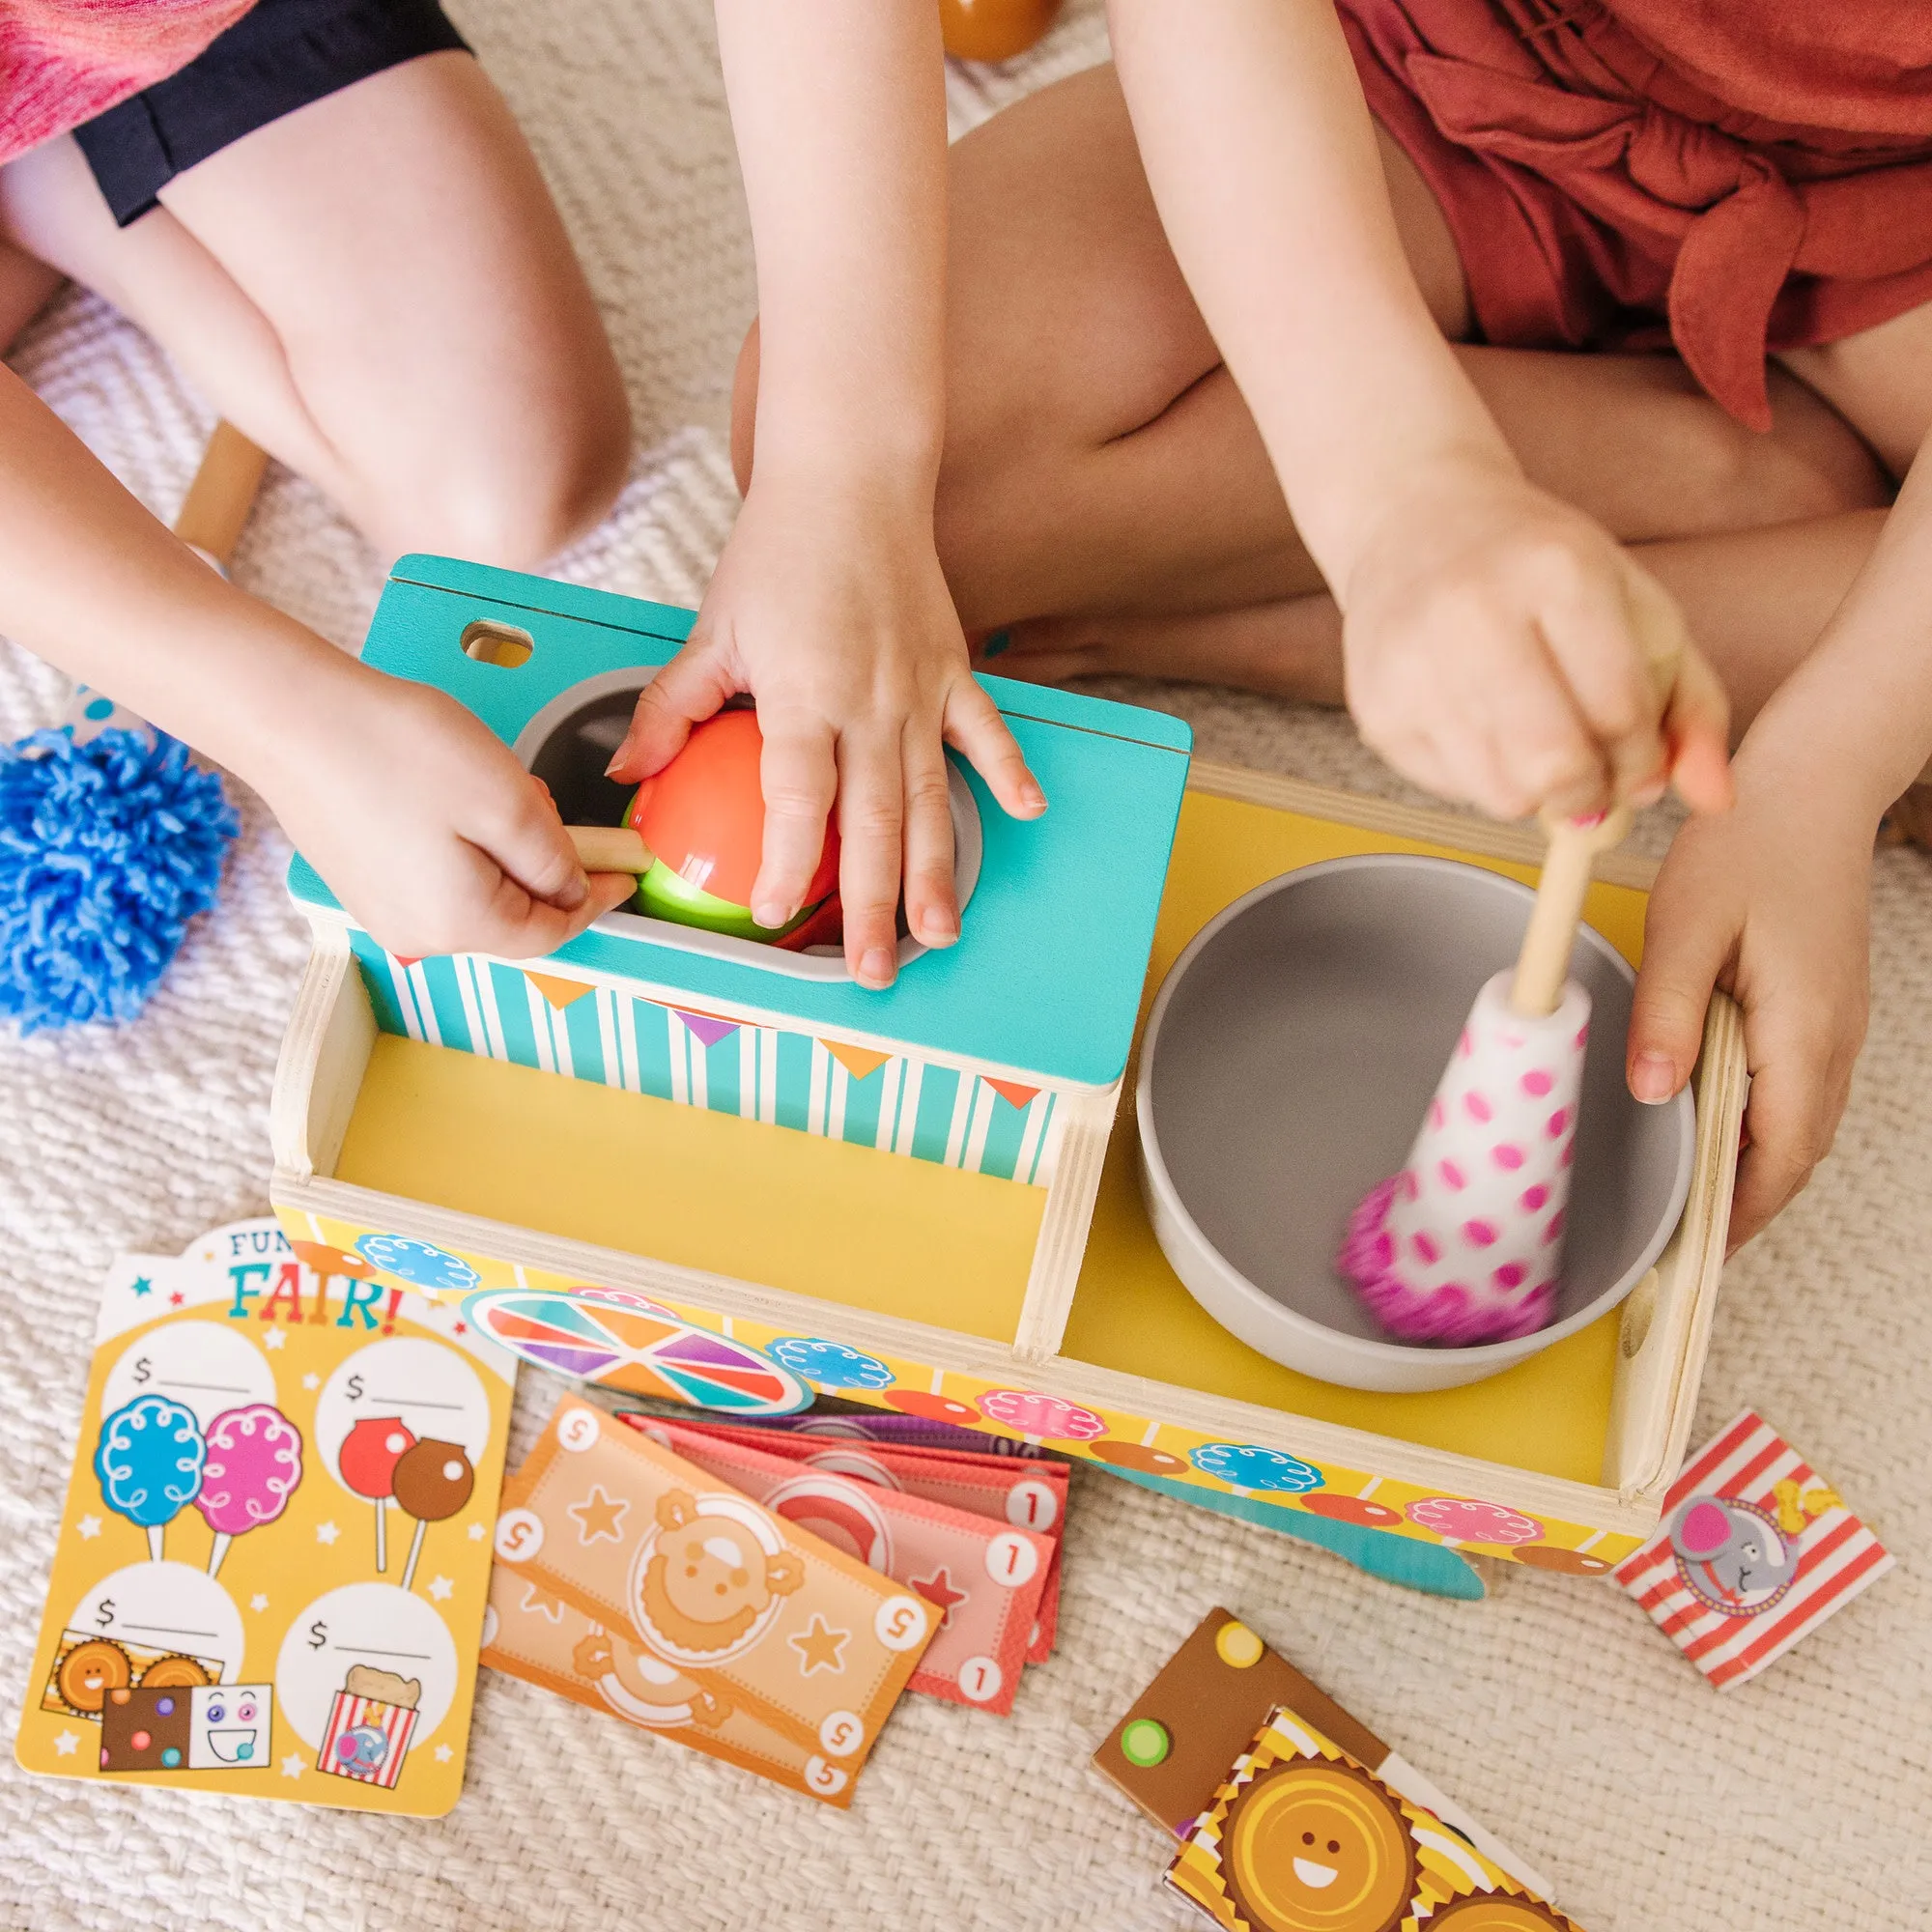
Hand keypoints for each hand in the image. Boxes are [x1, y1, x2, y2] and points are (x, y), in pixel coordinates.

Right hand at [248, 660, 634, 958]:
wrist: (288, 713)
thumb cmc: (395, 749)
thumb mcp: (508, 801)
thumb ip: (552, 859)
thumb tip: (571, 890)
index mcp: (461, 925)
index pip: (551, 932)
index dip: (595, 900)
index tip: (625, 871)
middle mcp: (416, 935)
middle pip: (512, 915)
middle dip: (542, 865)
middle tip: (539, 797)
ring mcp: (380, 910)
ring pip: (473, 892)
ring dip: (500, 849)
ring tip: (489, 783)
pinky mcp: (359, 879)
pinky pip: (433, 874)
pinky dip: (460, 844)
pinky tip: (448, 791)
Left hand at [607, 471, 1045, 987]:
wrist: (850, 478)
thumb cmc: (777, 551)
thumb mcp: (712, 631)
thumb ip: (673, 709)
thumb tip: (627, 771)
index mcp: (803, 695)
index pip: (799, 799)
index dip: (789, 863)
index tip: (776, 913)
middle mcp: (869, 702)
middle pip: (874, 823)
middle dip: (871, 905)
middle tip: (874, 971)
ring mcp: (920, 690)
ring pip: (931, 798)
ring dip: (935, 871)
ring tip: (940, 933)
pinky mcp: (953, 669)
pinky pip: (985, 731)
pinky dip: (1007, 771)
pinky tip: (1024, 816)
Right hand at [1338, 458, 1733, 821]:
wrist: (1412, 521)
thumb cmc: (1536, 567)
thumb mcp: (1633, 606)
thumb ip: (1692, 704)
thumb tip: (1716, 800)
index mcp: (1557, 571)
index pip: (1619, 709)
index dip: (1642, 759)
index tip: (1640, 764)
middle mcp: (1474, 613)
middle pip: (1554, 764)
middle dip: (1590, 795)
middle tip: (1593, 784)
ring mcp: (1414, 664)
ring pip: (1501, 792)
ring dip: (1536, 794)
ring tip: (1538, 752)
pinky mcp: (1375, 708)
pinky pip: (1452, 788)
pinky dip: (1482, 778)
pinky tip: (1483, 730)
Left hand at [1627, 766, 1873, 1249]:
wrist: (1808, 789)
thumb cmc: (1749, 847)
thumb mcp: (1687, 929)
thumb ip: (1668, 1013)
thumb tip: (1654, 1090)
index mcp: (1802, 1029)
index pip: (1781, 1151)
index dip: (1739, 1211)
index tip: (1694, 1250)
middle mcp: (1833, 1039)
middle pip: (1796, 1152)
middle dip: (1743, 1204)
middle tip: (1682, 1243)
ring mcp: (1836, 1025)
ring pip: (1801, 1125)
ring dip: (1754, 1167)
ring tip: (1691, 1200)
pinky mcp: (1823, 1009)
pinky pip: (1799, 1089)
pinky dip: (1763, 1125)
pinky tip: (1715, 1126)